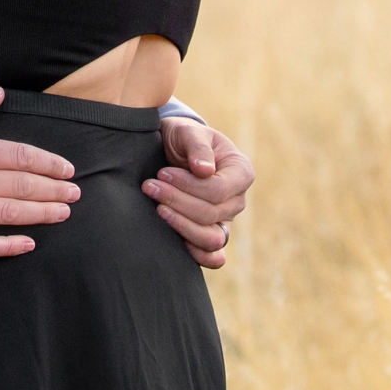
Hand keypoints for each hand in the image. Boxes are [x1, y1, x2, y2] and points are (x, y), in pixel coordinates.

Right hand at [0, 87, 79, 256]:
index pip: (17, 156)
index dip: (47, 163)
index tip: (66, 169)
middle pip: (19, 185)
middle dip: (52, 189)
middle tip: (75, 194)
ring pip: (7, 213)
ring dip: (40, 213)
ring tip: (63, 213)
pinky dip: (6, 245)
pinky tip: (27, 243)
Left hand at [145, 118, 254, 269]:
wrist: (174, 150)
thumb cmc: (183, 138)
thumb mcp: (188, 132)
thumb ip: (197, 146)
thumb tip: (205, 170)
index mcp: (241, 172)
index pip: (219, 190)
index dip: (188, 186)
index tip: (162, 174)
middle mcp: (237, 199)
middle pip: (211, 213)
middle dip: (177, 202)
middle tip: (150, 186)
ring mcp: (226, 220)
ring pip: (211, 239)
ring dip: (181, 225)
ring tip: (157, 208)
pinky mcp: (211, 235)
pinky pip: (213, 257)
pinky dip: (197, 255)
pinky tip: (173, 239)